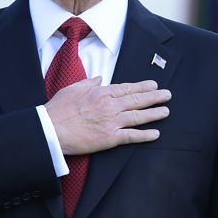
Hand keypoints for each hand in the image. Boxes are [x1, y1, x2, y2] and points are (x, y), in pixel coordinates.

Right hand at [46, 78, 170, 154]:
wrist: (51, 129)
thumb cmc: (58, 109)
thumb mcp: (73, 88)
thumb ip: (89, 83)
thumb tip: (99, 79)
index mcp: (101, 93)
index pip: (127, 88)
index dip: (142, 87)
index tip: (153, 85)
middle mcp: (109, 106)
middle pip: (137, 100)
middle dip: (154, 97)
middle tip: (167, 95)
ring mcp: (111, 122)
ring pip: (138, 116)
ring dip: (154, 113)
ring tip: (166, 111)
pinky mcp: (109, 138)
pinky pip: (131, 136)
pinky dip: (145, 135)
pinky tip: (156, 134)